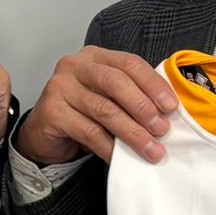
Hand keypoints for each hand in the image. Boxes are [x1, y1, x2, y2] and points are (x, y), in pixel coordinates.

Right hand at [14, 46, 176, 166]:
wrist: (44, 132)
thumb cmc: (81, 112)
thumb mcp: (107, 96)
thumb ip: (130, 95)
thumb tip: (167, 112)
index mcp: (94, 56)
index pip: (129, 63)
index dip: (153, 84)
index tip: (172, 107)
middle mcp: (74, 67)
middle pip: (115, 82)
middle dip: (143, 107)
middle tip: (162, 129)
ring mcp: (60, 88)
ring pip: (104, 110)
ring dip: (132, 133)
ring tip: (151, 149)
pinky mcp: (51, 112)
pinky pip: (89, 132)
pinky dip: (110, 147)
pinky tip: (122, 157)